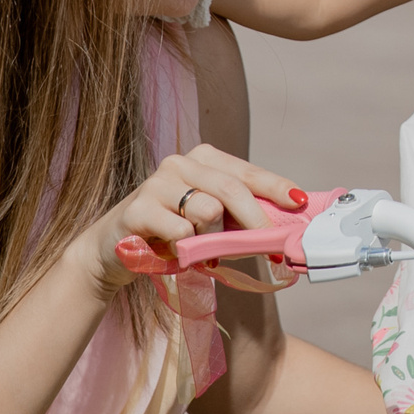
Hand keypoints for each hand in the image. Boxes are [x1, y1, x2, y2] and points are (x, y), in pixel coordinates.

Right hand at [66, 144, 305, 297]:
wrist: (113, 249)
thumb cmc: (171, 233)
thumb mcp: (209, 220)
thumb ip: (240, 216)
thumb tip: (284, 225)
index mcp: (203, 159)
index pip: (248, 171)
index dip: (276, 188)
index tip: (299, 202)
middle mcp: (180, 163)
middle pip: (232, 190)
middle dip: (256, 221)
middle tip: (268, 247)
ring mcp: (157, 183)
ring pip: (208, 211)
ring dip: (212, 240)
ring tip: (202, 251)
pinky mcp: (139, 209)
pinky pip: (181, 232)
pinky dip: (187, 250)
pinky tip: (177, 253)